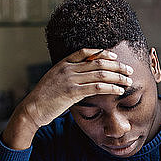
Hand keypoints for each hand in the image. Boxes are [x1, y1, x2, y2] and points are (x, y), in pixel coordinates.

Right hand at [2, 48, 133, 148]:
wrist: (32, 108)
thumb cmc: (43, 98)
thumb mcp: (54, 81)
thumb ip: (67, 76)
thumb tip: (81, 78)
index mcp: (62, 63)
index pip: (85, 52)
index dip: (102, 53)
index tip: (114, 57)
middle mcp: (67, 68)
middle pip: (98, 62)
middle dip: (116, 66)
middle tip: (128, 70)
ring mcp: (70, 79)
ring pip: (100, 74)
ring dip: (117, 77)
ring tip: (128, 81)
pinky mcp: (73, 92)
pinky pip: (97, 88)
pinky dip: (111, 88)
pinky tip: (119, 90)